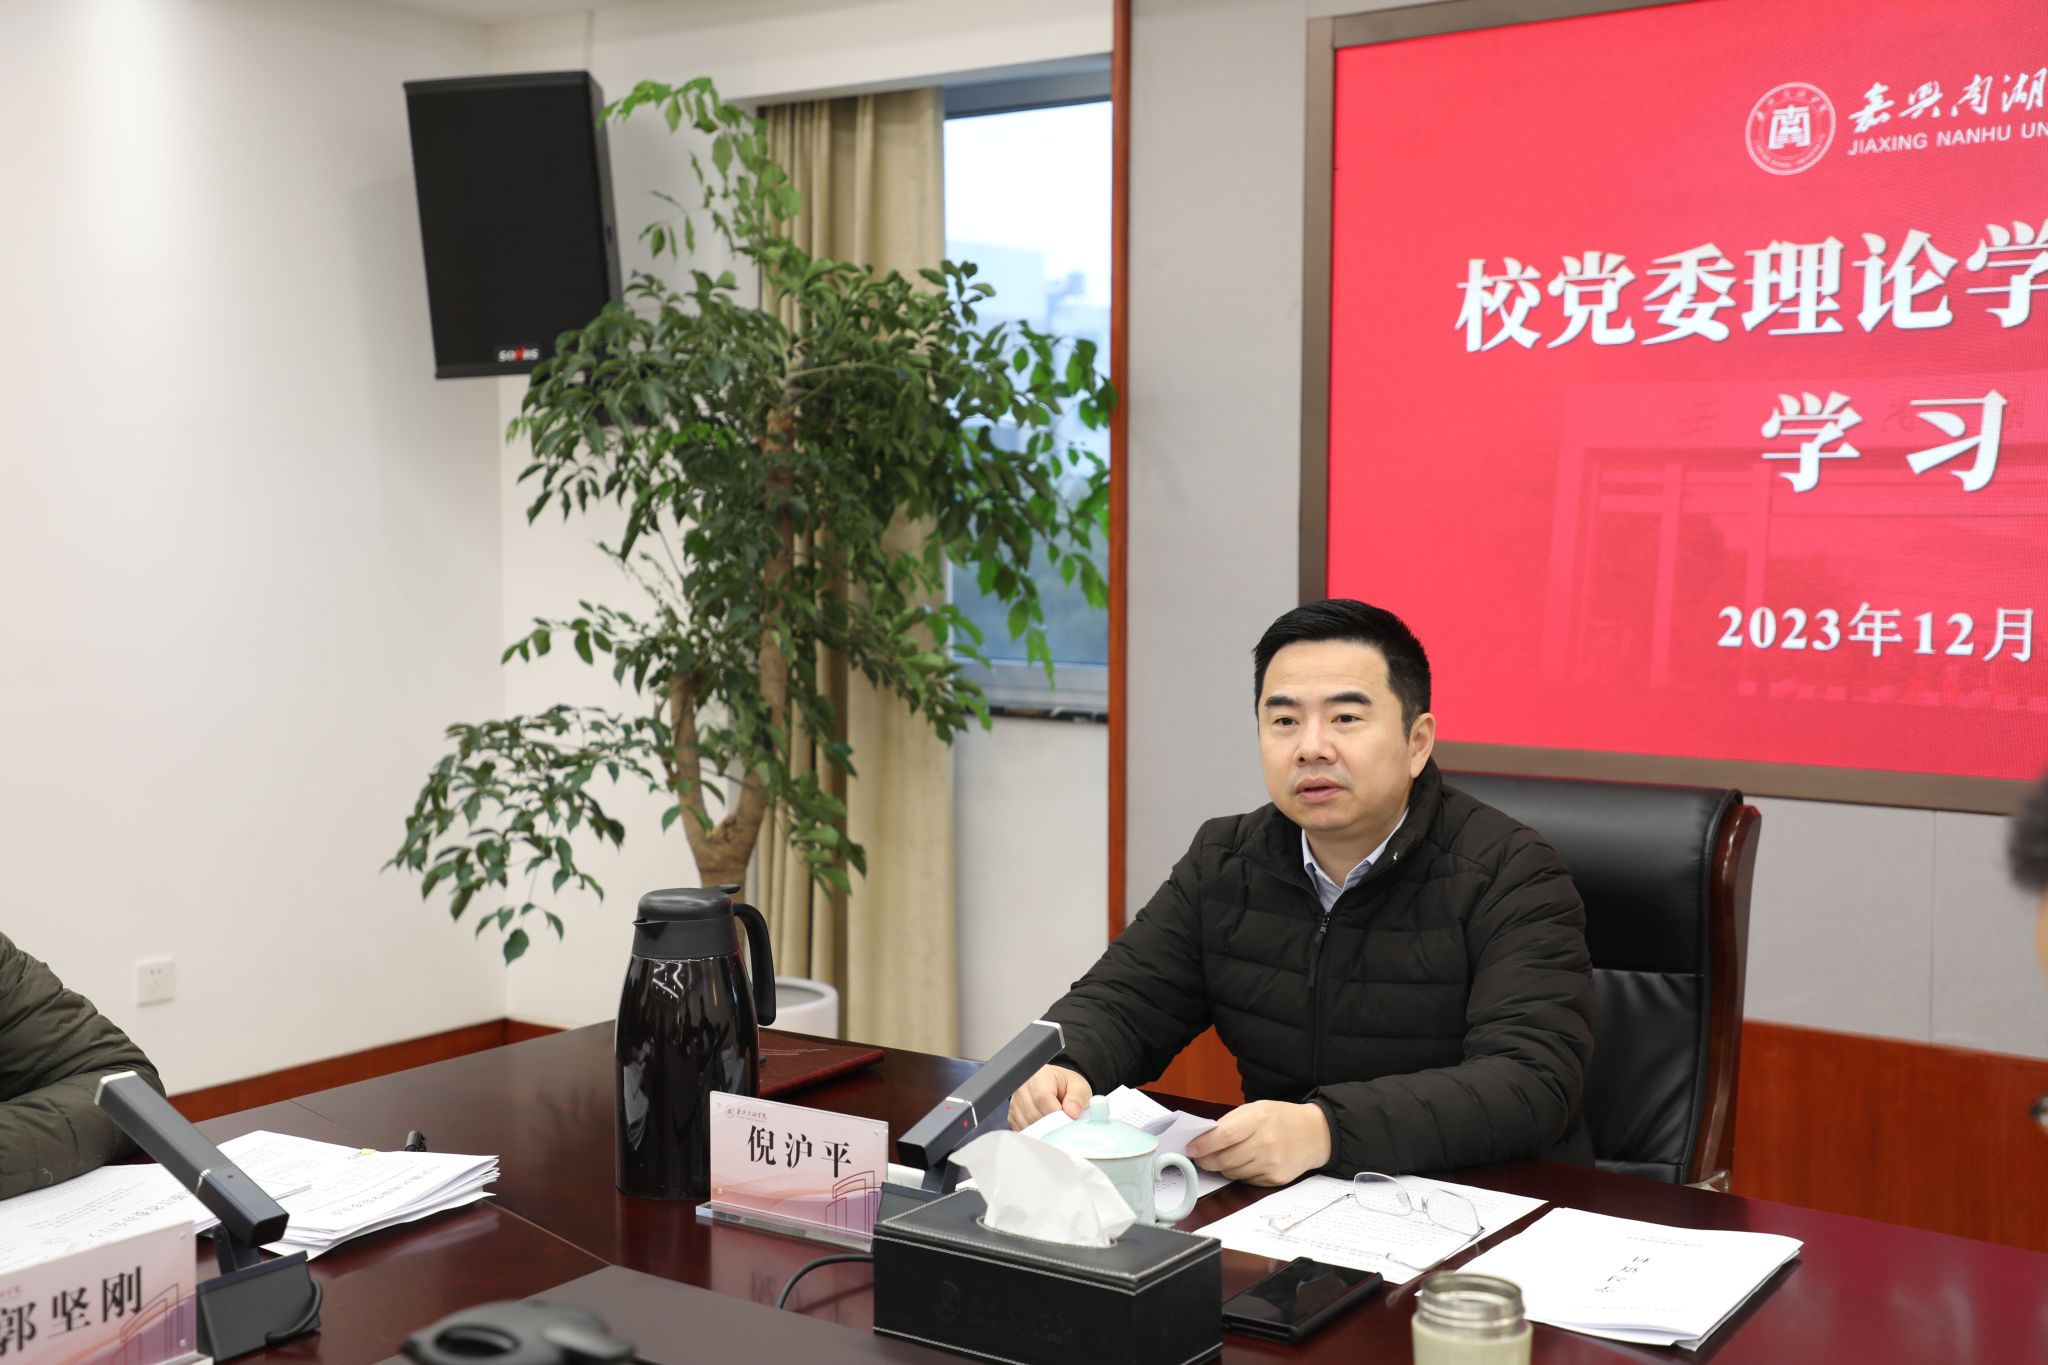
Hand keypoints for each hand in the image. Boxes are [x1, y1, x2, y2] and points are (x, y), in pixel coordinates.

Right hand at [1008, 1065, 1093, 1128]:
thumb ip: (1078, 1098)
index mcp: (1039, 1075)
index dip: (1055, 1114)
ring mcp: (1015, 1102)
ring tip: (1055, 1125)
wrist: (1056, 1087)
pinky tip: (1045, 1128)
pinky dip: (1035, 1133)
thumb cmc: (1066, 1086)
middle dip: (1050, 1124)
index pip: (1042, 1097)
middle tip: (1063, 1125)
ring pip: (1026, 1124)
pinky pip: (1021, 1130)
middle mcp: (1022, 1087)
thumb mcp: (1079, 1087)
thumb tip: (1072, 1112)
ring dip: (1043, 1130)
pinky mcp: (1012, 1115)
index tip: (1067, 1120)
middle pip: (1032, 1113)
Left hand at [1184, 1101, 1331, 1185]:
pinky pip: (1246, 1181)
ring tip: (1224, 1158)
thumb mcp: (1256, 1109)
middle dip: (1207, 1161)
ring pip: (1232, 1173)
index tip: (1192, 1148)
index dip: (1204, 1144)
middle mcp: (1266, 1143)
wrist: (1315, 1134)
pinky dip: (1240, 1174)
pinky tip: (1246, 1163)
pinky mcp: (1275, 1179)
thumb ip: (1230, 1122)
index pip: (1224, 1136)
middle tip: (1200, 1158)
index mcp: (1259, 1119)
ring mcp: (1271, 1163)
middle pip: (1225, 1159)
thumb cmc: (1281, 1119)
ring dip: (1222, 1168)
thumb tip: (1204, 1138)